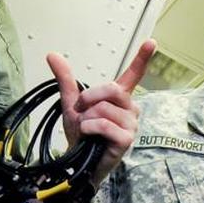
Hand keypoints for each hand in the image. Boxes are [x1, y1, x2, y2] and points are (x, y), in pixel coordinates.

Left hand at [46, 40, 156, 186]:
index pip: (134, 74)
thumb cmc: (82, 133)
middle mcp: (130, 109)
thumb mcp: (72, 103)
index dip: (142, 58)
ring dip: (86, 118)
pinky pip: (104, 124)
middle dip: (89, 98)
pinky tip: (88, 136)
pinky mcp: (126, 139)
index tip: (151, 42)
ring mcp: (131, 124)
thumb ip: (66, 79)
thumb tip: (52, 54)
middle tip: (81, 111)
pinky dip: (89, 128)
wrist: (78, 161)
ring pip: (104, 108)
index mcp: (120, 98)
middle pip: (112, 89)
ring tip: (87, 129)